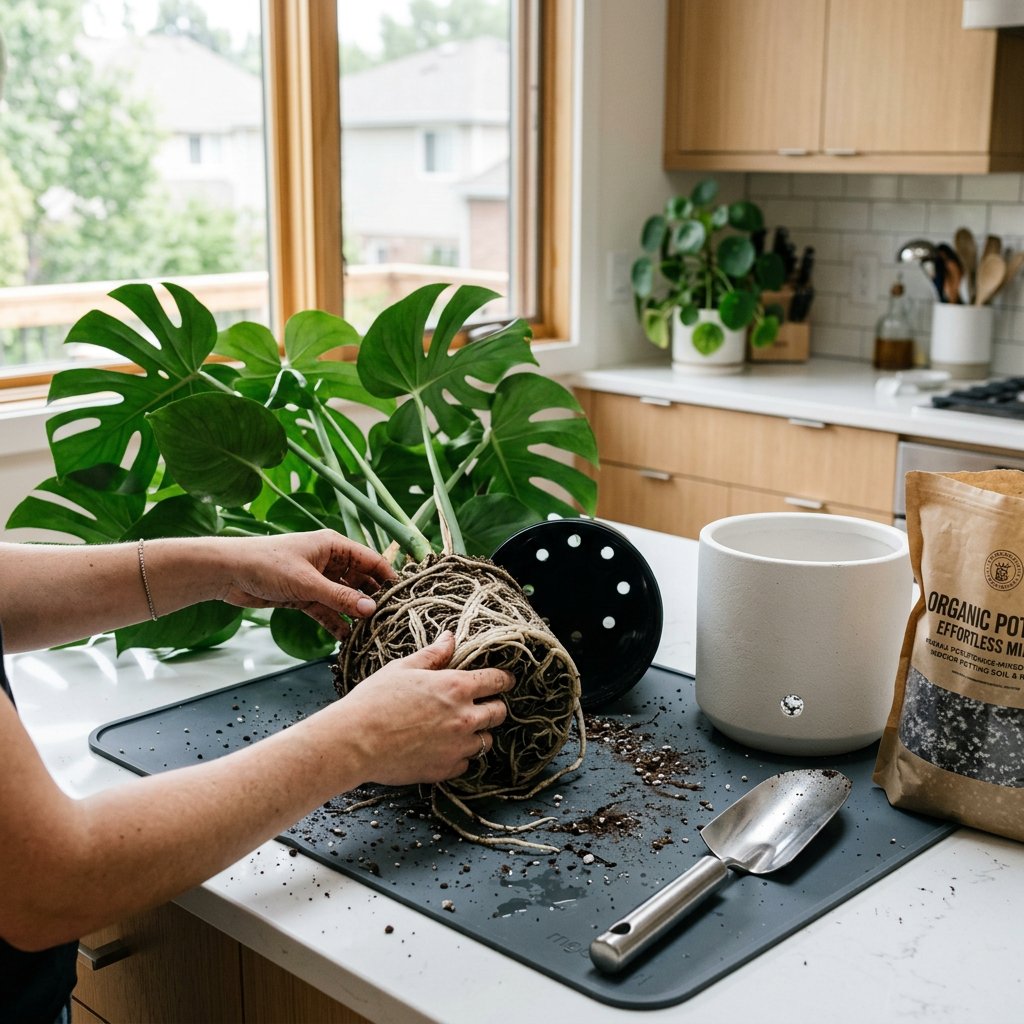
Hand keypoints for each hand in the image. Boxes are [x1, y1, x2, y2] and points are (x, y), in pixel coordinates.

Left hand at [216, 530, 395, 637]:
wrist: (228, 573)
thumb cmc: (267, 564)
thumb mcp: (307, 583)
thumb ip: (340, 598)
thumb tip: (372, 610)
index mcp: (334, 546)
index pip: (372, 561)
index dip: (388, 578)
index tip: (404, 598)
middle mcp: (330, 561)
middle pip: (361, 581)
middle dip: (374, 600)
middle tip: (390, 620)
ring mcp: (317, 580)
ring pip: (345, 599)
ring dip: (356, 614)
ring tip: (372, 633)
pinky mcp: (304, 597)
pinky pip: (327, 611)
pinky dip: (337, 624)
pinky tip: (348, 640)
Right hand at [337, 631, 514, 785]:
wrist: (354, 741)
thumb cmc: (373, 700)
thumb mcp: (403, 668)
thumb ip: (432, 654)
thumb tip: (450, 638)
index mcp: (455, 687)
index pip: (497, 681)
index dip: (504, 679)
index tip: (504, 680)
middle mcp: (464, 718)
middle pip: (500, 712)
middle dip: (494, 706)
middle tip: (482, 704)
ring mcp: (457, 747)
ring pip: (487, 741)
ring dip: (478, 733)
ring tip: (459, 728)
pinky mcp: (445, 769)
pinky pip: (467, 763)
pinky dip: (460, 756)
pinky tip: (444, 748)